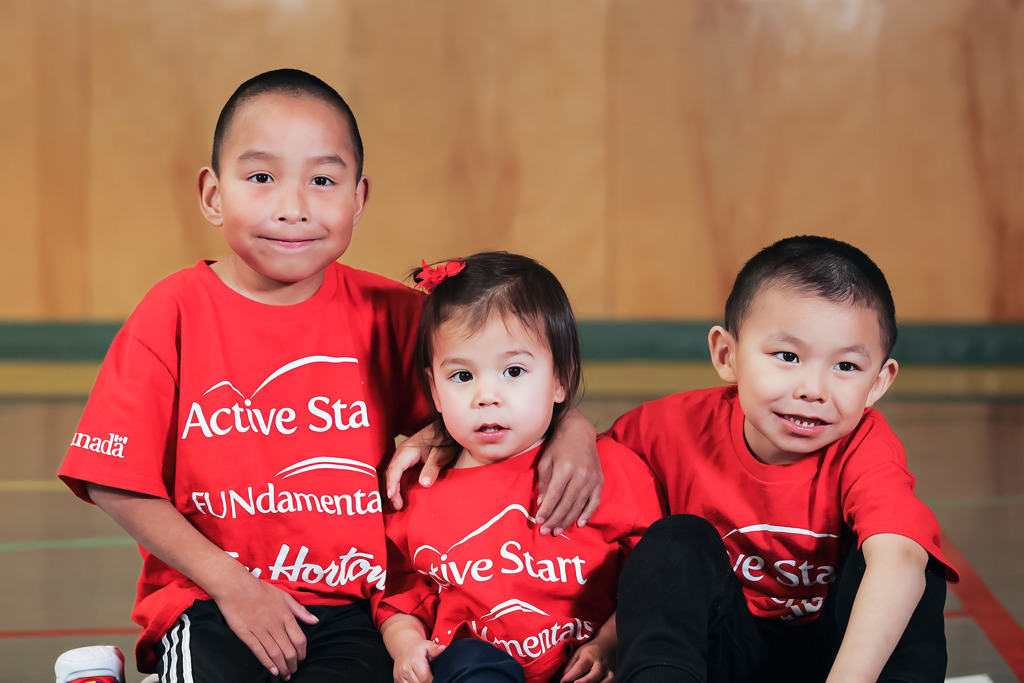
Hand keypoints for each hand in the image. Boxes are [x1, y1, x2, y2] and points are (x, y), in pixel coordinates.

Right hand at [212, 571, 318, 679]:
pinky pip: (258, 651)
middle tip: (293, 670)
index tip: (301, 658)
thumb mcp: (284, 596)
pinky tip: (272, 670)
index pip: (300, 639)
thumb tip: (315, 621)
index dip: (302, 652)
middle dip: (293, 664)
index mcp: (286, 614)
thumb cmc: (260, 589)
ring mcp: (259, 629)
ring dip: (282, 666)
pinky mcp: (245, 633)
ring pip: (275, 653)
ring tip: (285, 674)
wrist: (235, 586)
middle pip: (288, 649)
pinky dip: (266, 662)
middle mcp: (274, 624)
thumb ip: (300, 610)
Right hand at [386, 421, 456, 509]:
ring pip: (391, 473)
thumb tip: (423, 483)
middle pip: (389, 473)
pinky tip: (397, 492)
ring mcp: (402, 455)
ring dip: (391, 488)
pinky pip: (396, 472)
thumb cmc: (444, 440)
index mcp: (406, 451)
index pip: (394, 470)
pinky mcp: (406, 458)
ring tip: (395, 503)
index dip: (392, 485)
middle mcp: (401, 453)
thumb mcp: (440, 455)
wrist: (447, 429)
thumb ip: (431, 468)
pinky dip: (394, 483)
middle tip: (396, 506)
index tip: (392, 498)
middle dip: (390, 490)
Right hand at [392, 639, 444, 682]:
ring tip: (422, 675)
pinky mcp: (397, 680)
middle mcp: (405, 669)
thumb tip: (443, 648)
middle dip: (426, 681)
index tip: (434, 676)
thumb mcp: (428, 646)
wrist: (403, 647)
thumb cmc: (417, 648)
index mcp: (414, 661)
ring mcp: (399, 675)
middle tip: (429, 675)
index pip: (425, 678)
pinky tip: (416, 678)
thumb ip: (436, 649)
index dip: (431, 679)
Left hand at [535, 407, 602, 534]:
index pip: (555, 495)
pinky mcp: (599, 480)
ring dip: (567, 520)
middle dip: (555, 519)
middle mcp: (580, 474)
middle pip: (567, 503)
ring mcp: (592, 478)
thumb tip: (542, 503)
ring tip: (557, 530)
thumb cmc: (558, 446)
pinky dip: (587, 514)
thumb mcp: (546, 461)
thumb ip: (544, 482)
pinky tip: (579, 523)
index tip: (538, 522)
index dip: (546, 510)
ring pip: (579, 505)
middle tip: (545, 532)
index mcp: (565, 468)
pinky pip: (594, 501)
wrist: (579, 431)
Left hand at [561, 641, 613, 682]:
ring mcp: (608, 670)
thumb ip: (571, 665)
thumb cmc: (589, 650)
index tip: (563, 681)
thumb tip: (563, 677)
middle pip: (595, 674)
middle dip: (585, 681)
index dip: (571, 676)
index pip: (580, 667)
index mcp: (589, 656)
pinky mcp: (613, 674)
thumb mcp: (578, 653)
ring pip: (607, 680)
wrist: (607, 644)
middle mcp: (600, 663)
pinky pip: (611, 681)